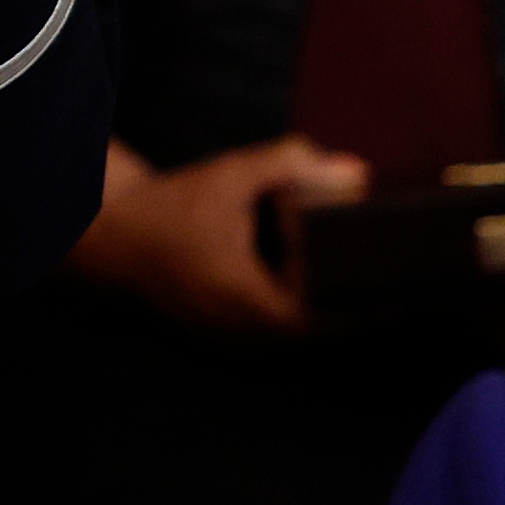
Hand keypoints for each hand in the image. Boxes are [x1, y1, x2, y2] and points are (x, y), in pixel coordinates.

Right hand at [70, 135, 366, 335]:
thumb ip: (291, 165)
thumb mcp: (229, 175)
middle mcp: (242, 331)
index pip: (324, 317)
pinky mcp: (232, 333)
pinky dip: (306, 304)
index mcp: (243, 299)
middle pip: (322, 327)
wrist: (110, 238)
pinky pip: (284, 327)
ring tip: (365, 272)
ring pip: (304, 330)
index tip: (395, 276)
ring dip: (331, 304)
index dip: (364, 300)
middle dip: (355, 298)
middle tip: (393, 268)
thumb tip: (356, 174)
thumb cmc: (170, 208)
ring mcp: (235, 339)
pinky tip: (320, 275)